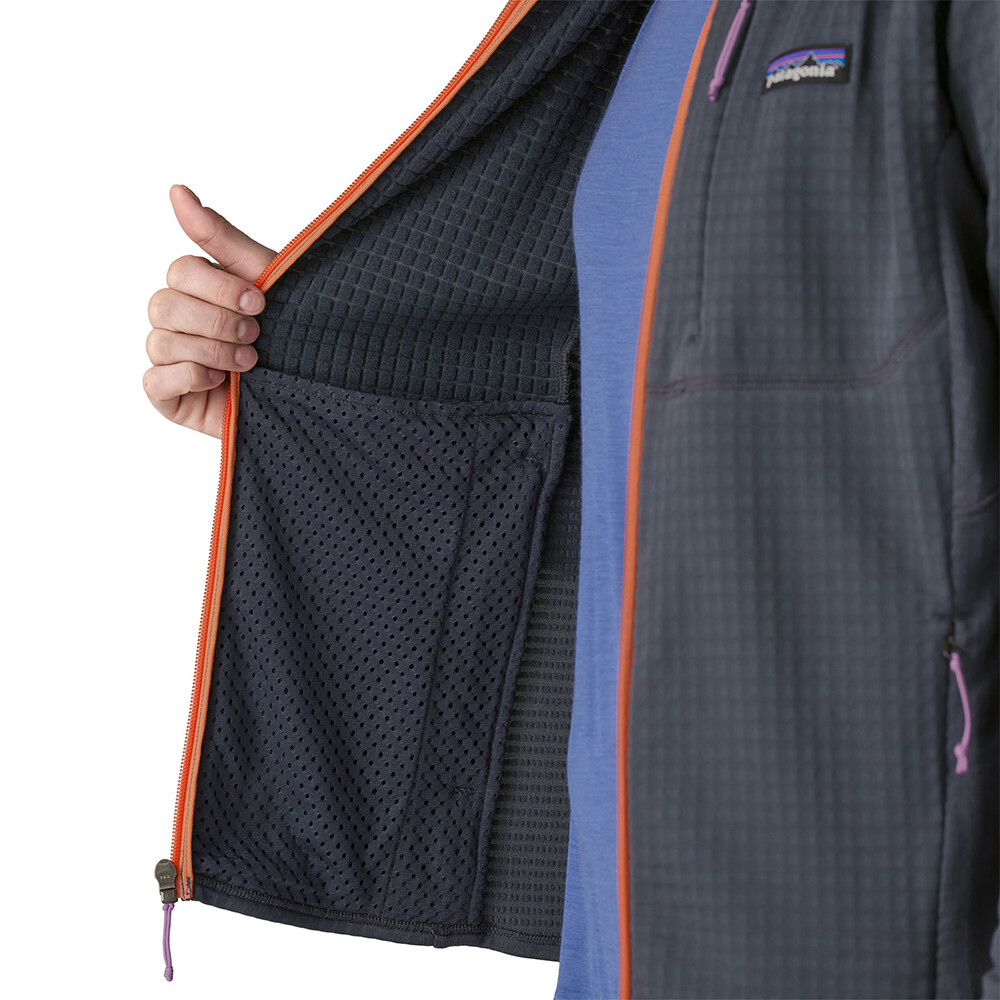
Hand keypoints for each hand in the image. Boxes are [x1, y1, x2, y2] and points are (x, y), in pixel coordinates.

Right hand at [143, 185, 275, 436]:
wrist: (321, 392)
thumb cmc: (295, 333)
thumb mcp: (267, 280)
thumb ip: (222, 237)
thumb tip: (177, 190)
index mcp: (201, 289)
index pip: (181, 271)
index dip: (219, 287)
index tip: (260, 302)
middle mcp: (180, 321)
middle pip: (163, 304)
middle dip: (216, 321)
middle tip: (256, 335)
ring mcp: (172, 361)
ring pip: (160, 342)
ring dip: (211, 350)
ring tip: (250, 363)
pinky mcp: (170, 397)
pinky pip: (155, 381)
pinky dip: (190, 378)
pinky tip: (222, 382)